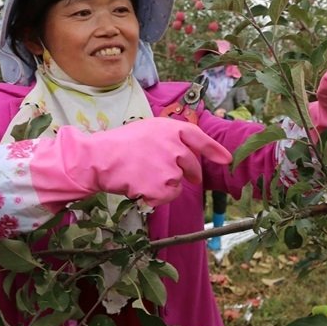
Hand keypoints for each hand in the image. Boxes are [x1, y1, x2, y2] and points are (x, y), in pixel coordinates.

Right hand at [30, 117, 232, 208]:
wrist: (99, 158)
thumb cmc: (121, 143)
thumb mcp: (149, 130)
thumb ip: (171, 137)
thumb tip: (189, 155)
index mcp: (172, 129)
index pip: (200, 139)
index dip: (215, 150)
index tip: (226, 160)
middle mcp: (175, 147)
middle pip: (192, 166)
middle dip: (187, 173)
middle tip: (165, 172)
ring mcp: (170, 167)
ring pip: (179, 183)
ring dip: (165, 184)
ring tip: (142, 174)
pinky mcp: (162, 186)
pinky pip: (168, 196)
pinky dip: (157, 196)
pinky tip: (141, 186)